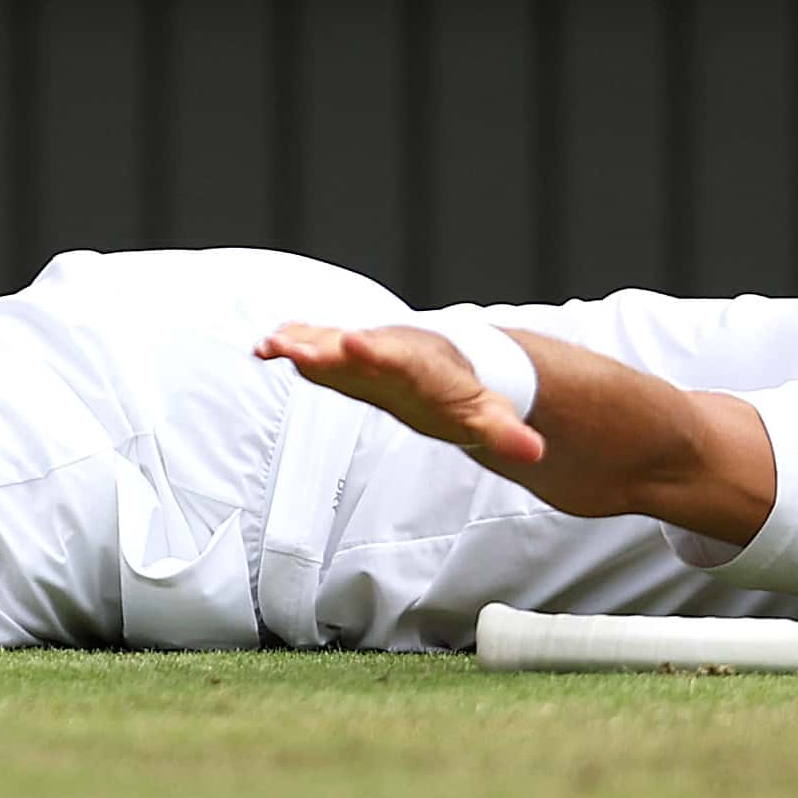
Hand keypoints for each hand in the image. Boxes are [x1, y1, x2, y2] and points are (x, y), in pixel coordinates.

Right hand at [257, 321, 547, 469]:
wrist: (444, 365)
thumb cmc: (460, 394)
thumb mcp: (486, 416)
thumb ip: (506, 434)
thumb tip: (535, 453)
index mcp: (419, 364)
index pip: (398, 359)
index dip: (375, 353)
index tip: (354, 343)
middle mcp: (385, 350)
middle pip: (353, 348)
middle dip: (326, 347)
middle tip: (295, 347)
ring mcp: (359, 351)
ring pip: (327, 343)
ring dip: (299, 343)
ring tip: (268, 346)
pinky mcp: (341, 358)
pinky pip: (314, 347)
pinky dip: (290, 346)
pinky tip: (262, 348)